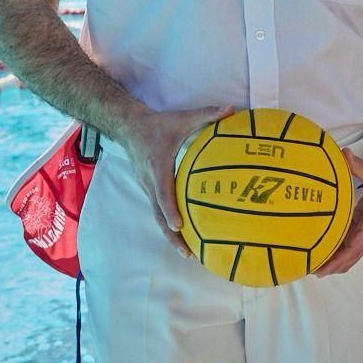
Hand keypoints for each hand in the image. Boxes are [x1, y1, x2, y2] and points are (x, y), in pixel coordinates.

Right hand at [114, 104, 234, 256]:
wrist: (130, 127)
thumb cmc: (158, 125)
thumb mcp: (182, 118)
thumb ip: (207, 114)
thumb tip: (232, 109)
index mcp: (157, 169)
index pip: (163, 194)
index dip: (170, 211)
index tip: (179, 226)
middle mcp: (150, 183)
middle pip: (159, 215)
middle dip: (172, 236)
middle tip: (187, 253)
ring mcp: (148, 189)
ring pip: (158, 217)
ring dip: (170, 236)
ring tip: (187, 253)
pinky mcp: (150, 189)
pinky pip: (159, 211)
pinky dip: (169, 224)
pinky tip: (184, 235)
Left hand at [317, 151, 362, 275]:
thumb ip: (359, 166)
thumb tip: (344, 153)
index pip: (352, 251)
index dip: (335, 262)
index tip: (319, 269)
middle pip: (348, 259)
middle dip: (330, 267)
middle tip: (307, 268)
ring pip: (348, 255)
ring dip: (332, 261)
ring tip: (310, 262)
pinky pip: (348, 246)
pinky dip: (336, 251)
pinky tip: (321, 248)